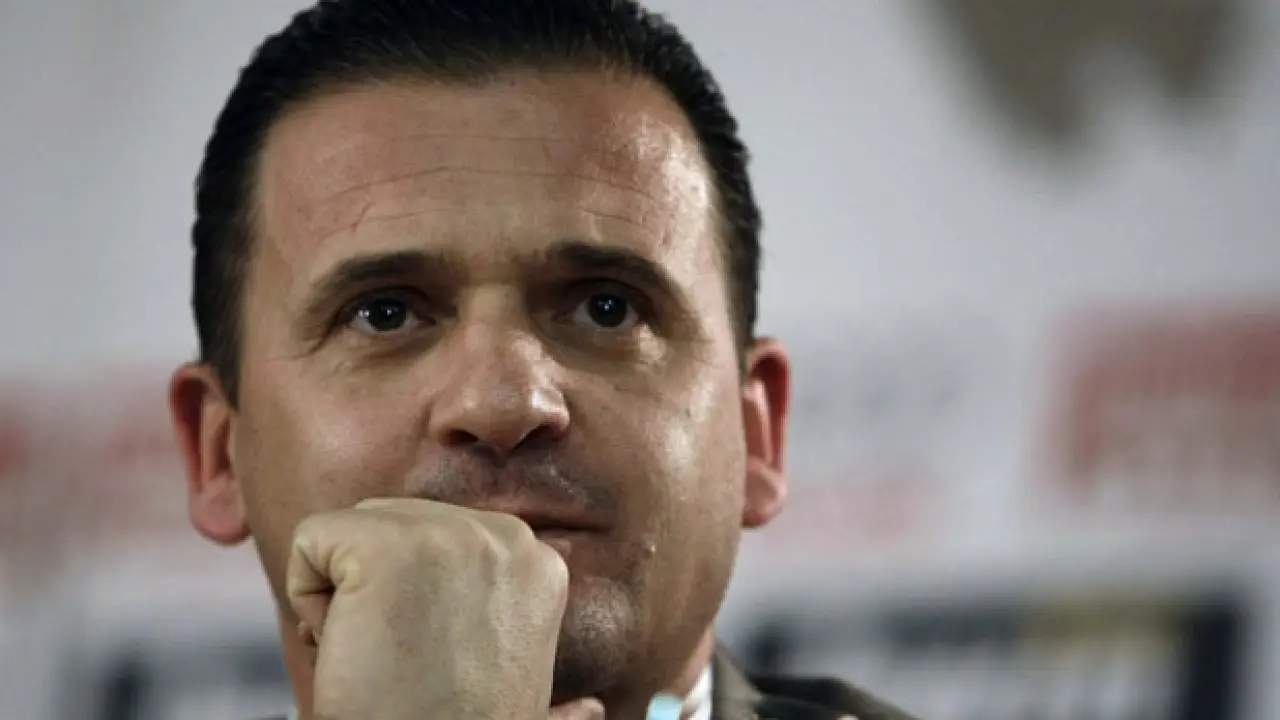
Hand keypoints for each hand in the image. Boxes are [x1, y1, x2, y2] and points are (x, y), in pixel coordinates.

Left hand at [288, 497, 586, 719]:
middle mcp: (506, 533)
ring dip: (345, 598)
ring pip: (349, 531)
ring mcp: (449, 532)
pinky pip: (310, 542)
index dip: (416, 602)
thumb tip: (589, 713)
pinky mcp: (385, 544)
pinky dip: (309, 603)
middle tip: (407, 664)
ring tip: (386, 658)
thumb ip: (523, 641)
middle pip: (393, 521)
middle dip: (376, 591)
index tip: (440, 661)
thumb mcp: (517, 684)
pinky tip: (356, 649)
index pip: (436, 536)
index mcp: (540, 561)